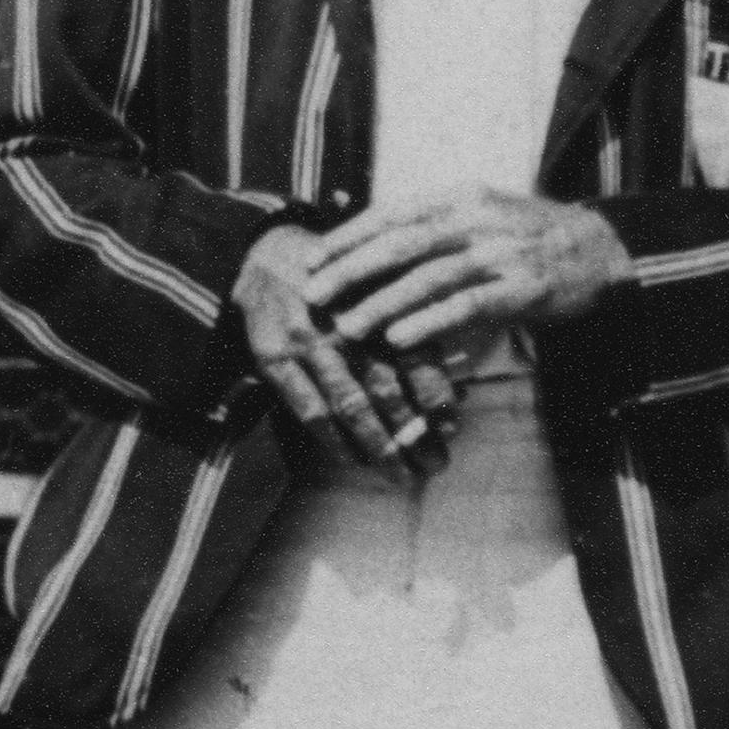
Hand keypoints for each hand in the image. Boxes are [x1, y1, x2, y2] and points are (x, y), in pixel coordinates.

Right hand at [237, 222, 452, 467]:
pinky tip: (353, 459)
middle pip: (387, 391)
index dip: (436, 398)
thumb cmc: (344, 280)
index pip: (417, 358)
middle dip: (414, 435)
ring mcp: (309, 344)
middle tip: (436, 466)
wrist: (269, 253)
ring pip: (350, 405)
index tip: (452, 430)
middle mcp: (348, 325)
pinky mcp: (275, 358)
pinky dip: (332, 439)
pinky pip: (307, 407)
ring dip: (378, 446)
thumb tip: (460, 382)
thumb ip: (418, 327)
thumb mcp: (384, 285)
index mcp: (382, 304)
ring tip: (402, 475)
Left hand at [303, 186, 630, 359]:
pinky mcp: (523, 288)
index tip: (314, 258)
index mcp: (464, 196)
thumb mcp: (485, 211)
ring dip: (383, 302)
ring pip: (428, 277)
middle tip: (315, 292)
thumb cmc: (532, 235)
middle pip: (403, 243)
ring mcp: (502, 254)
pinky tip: (400, 337)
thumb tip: (375, 244)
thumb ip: (437, 222)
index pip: (394, 212)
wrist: (603, 249)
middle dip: (352, 268)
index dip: (349, 235)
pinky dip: (429, 321)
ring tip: (348, 325)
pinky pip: (466, 306)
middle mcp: (480, 219)